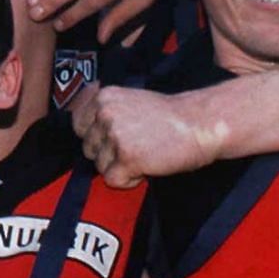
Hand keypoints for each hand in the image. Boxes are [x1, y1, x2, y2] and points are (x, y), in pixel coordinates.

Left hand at [72, 84, 222, 187]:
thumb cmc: (170, 116)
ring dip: (120, 167)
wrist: (201, 124)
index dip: (95, 137)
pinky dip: (130, 180)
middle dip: (108, 153)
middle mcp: (105, 114)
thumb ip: (106, 111)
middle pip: (88, 147)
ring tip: (145, 155)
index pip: (77, 124)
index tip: (112, 140)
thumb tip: (83, 130)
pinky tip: (146, 167)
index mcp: (104, 97)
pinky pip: (113, 180)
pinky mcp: (127, 157)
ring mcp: (115, 135)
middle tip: (135, 148)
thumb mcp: (131, 101)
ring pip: (100, 166)